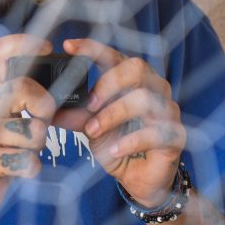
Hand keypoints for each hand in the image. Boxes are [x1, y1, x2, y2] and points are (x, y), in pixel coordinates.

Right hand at [0, 34, 56, 223]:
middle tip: (41, 120)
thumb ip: (27, 100)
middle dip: (43, 106)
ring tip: (24, 149)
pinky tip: (20, 168)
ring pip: (31, 131)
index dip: (21, 43)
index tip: (45, 47)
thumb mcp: (5, 117)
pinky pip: (26, 160)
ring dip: (38, 145)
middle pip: (20, 88)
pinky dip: (31, 167)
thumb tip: (66, 92)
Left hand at [60, 38, 185, 208]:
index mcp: (133, 80)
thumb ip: (75, 115)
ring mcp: (167, 111)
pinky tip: (115, 150)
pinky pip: (154, 132)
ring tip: (93, 131)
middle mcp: (154, 88)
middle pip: (136, 68)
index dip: (92, 48)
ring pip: (144, 99)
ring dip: (113, 114)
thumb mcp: (92, 128)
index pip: (115, 55)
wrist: (140, 179)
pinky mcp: (175, 135)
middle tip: (89, 104)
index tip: (68, 46)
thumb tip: (49, 106)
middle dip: (108, 83)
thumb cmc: (119, 145)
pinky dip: (129, 141)